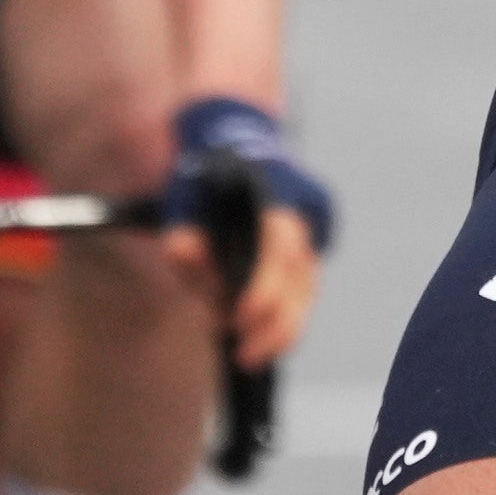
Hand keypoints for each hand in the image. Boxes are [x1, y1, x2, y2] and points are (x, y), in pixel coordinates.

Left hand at [158, 95, 332, 372]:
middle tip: (246, 358)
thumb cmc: (204, 172)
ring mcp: (316, 223)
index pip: (280, 245)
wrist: (236, 136)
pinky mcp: (315, 241)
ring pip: (309, 286)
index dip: (264, 288)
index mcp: (275, 187)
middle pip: (303, 275)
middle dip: (276, 324)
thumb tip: (191, 264)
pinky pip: (305, 285)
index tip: (238, 321)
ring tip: (252, 356)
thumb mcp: (179, 199)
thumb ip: (181, 234)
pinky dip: (287, 312)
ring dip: (283, 325)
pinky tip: (263, 337)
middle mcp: (306, 206)